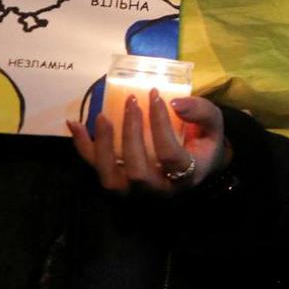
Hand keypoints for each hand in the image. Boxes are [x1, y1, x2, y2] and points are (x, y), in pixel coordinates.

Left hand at [67, 91, 227, 195]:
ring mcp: (134, 192)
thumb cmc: (203, 144)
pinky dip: (82, 147)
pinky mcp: (117, 184)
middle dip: (131, 134)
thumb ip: (201, 112)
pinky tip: (74, 124)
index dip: (160, 126)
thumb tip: (175, 102)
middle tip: (131, 102)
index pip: (169, 155)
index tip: (155, 96)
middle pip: (138, 171)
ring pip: (111, 178)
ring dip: (104, 146)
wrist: (195, 166)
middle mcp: (158, 190)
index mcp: (186, 176)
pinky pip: (94, 169)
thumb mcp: (214, 126)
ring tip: (103, 117)